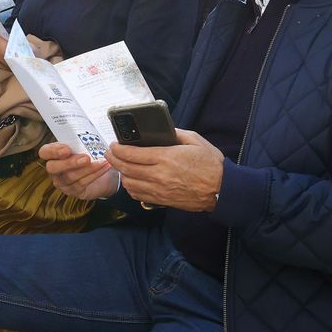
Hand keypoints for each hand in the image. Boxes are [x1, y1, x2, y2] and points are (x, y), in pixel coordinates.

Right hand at [39, 141, 119, 200]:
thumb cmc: (89, 154)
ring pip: (70, 177)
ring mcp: (63, 182)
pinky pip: (82, 184)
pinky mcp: (74, 191)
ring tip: (101, 162)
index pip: (44, 152)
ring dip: (87, 169)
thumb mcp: (83, 144)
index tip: (67, 149)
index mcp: (53, 154)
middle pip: (53, 168)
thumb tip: (87, 126)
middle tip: (86, 158)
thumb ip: (80, 138)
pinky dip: (95, 174)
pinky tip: (104, 167)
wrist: (102, 172)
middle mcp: (54, 170)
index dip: (53, 151)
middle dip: (69, 163)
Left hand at [107, 129, 224, 212]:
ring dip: (121, 174)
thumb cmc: (210, 164)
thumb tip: (160, 130)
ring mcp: (159, 190)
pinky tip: (132, 180)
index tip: (113, 144)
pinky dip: (131, 187)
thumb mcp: (195, 140)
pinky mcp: (162, 200)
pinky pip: (138, 195)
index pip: (132, 154)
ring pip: (129, 183)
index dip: (118, 149)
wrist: (222, 190)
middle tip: (110, 153)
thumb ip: (175, 133)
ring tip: (121, 165)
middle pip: (126, 169)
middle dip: (114, 160)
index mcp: (166, 157)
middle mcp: (159, 175)